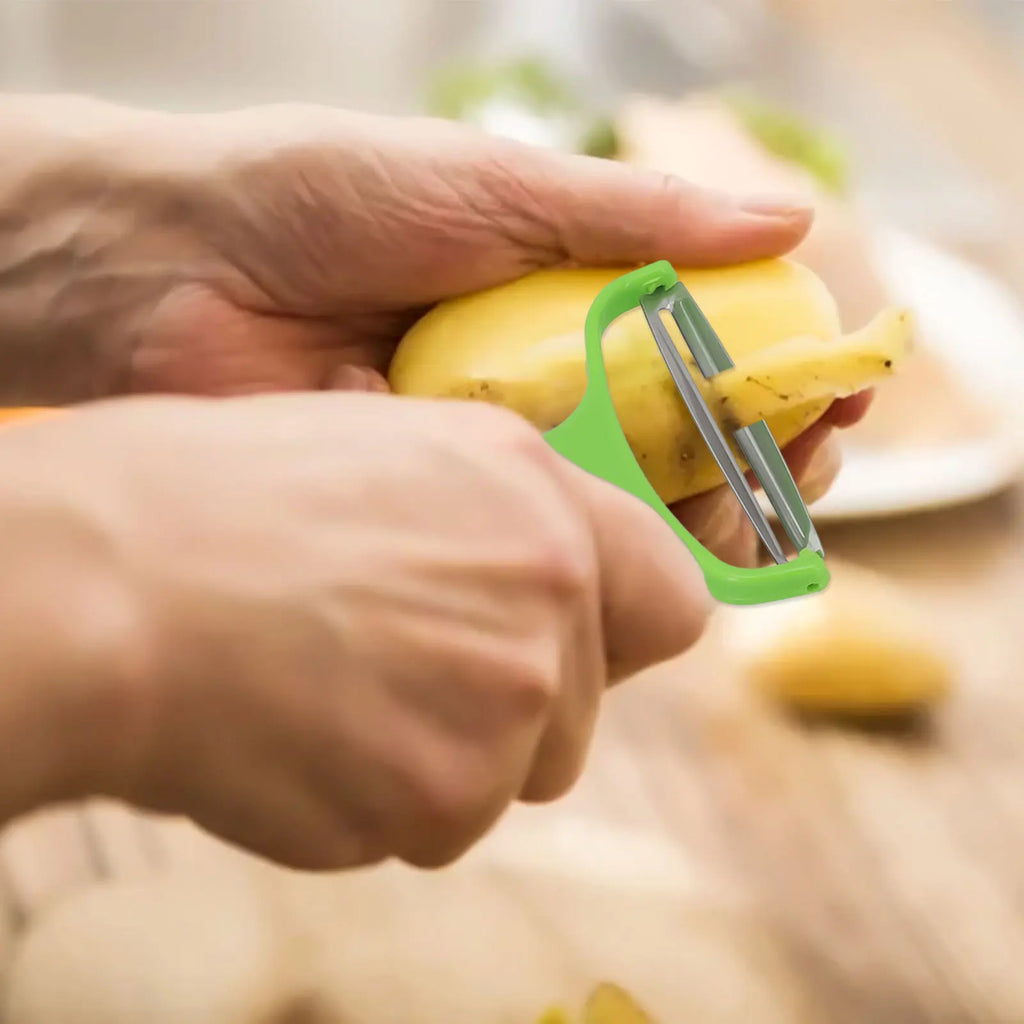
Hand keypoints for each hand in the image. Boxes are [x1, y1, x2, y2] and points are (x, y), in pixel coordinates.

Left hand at [0, 98, 867, 565]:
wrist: (169, 268)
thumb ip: (635, 216)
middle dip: (759, 451)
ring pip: (620, 494)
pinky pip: (539, 533)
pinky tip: (649, 552)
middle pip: (679, 429)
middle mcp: (539, 370)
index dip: (779, 365)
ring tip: (748, 513)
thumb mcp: (496, 188)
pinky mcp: (443, 500)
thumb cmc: (323, 197)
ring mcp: (495, 442)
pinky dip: (600, 546)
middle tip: (809, 462)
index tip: (839, 387)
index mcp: (562, 290)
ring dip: (698, 509)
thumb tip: (786, 217)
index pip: (705, 337)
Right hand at [0, 393, 708, 869]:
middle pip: (579, 710)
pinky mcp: (436, 804)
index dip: (626, 631)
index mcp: (541, 505)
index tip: (580, 642)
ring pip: (506, 777)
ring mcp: (500, 714)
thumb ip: (501, 515)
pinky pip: (431, 823)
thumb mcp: (397, 454)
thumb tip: (545, 564)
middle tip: (402, 664)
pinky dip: (377, 797)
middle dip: (512, 706)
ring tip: (334, 689)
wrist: (115, 584)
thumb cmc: (228, 499)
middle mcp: (546, 606)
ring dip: (438, 757)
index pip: (673, 603)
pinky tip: (303, 733)